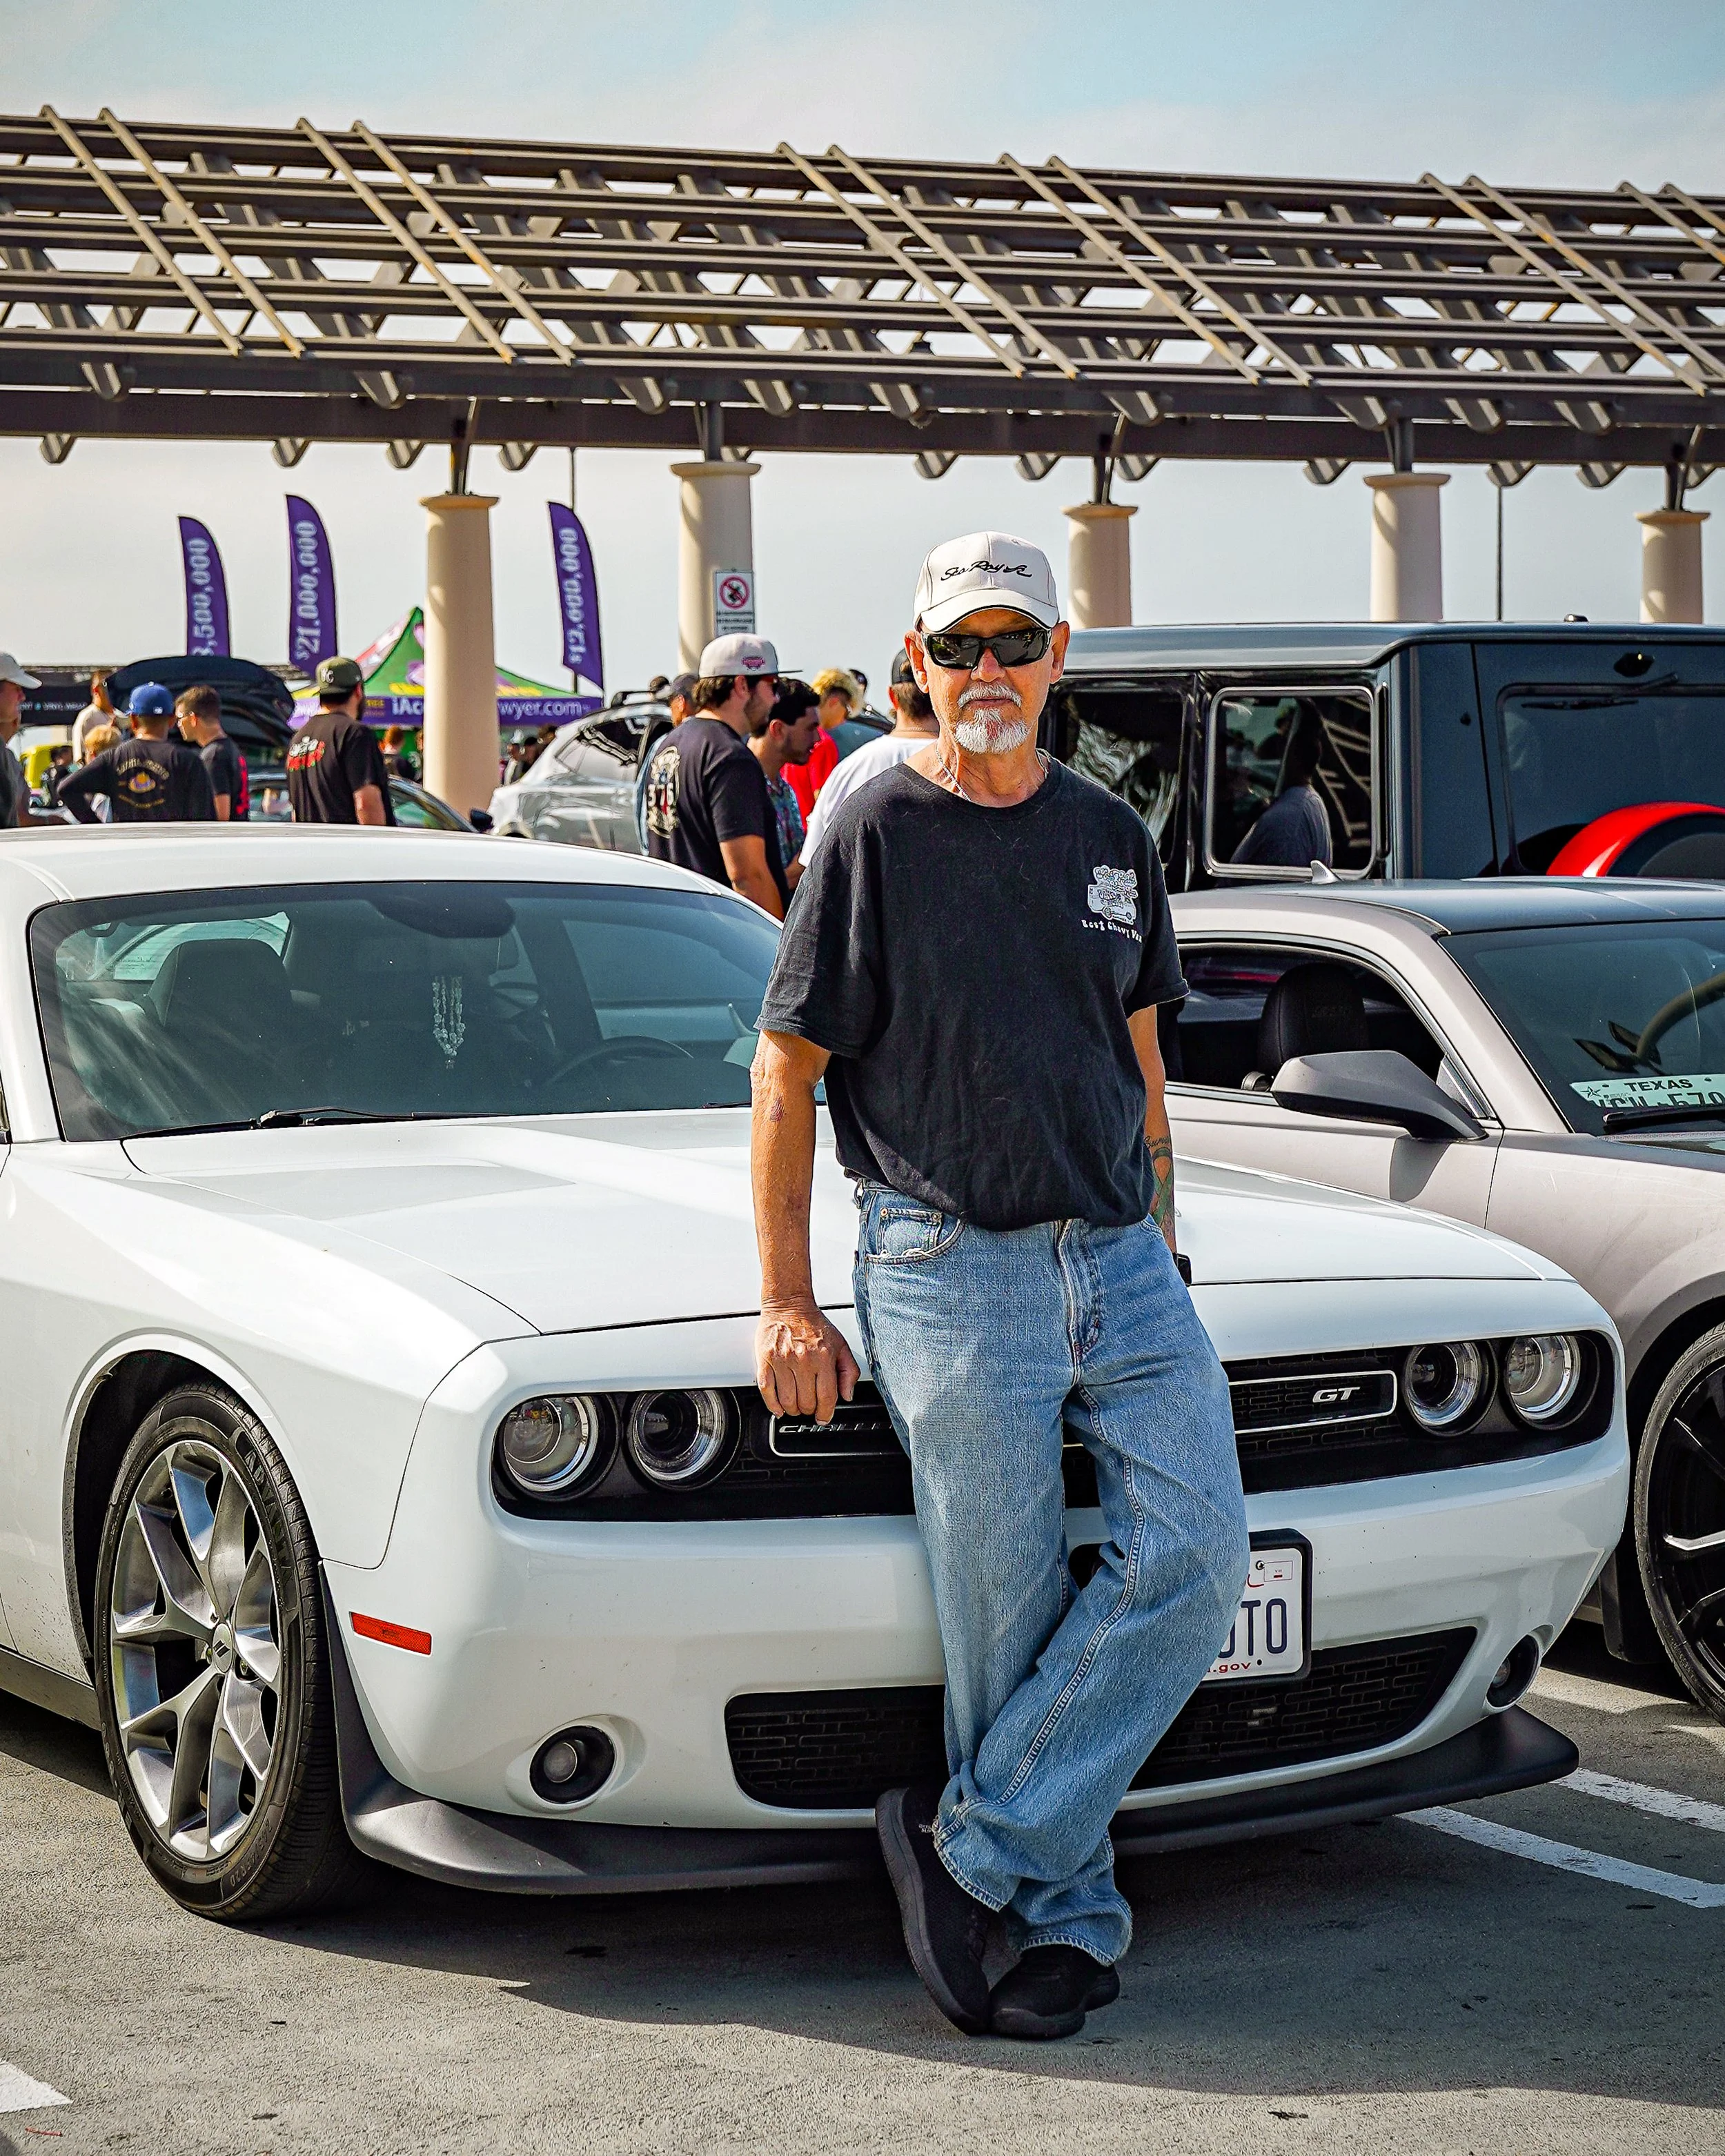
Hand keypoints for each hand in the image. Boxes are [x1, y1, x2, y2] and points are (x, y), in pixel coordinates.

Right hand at [755, 1297, 859, 1423]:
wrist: (788, 1304)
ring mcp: (782, 1361)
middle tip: (809, 1407)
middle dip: (809, 1410)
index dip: (826, 1413)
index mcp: (823, 1357)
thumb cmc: (814, 1324)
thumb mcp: (840, 1345)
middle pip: (806, 1402)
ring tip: (796, 1406)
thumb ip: (849, 1371)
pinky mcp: (765, 1360)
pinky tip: (779, 1408)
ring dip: (793, 1409)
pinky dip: (773, 1405)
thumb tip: (847, 1395)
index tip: (824, 1417)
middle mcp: (803, 1360)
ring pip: (787, 1400)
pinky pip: (767, 1390)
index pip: (826, 1397)